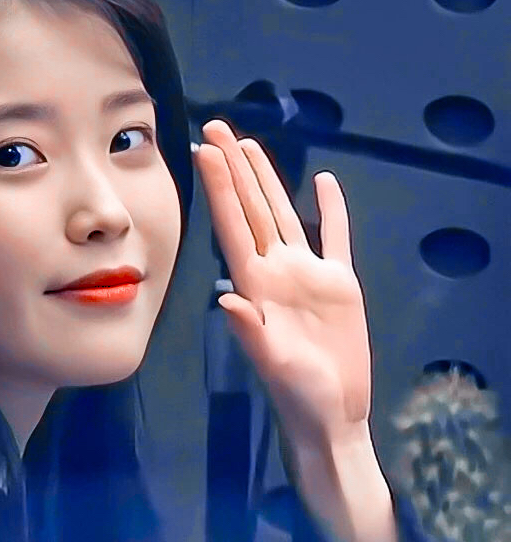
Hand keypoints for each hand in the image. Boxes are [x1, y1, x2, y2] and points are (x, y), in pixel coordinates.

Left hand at [193, 119, 372, 447]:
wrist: (332, 414)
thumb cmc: (299, 396)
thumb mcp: (274, 366)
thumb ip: (251, 332)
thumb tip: (226, 299)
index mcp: (257, 286)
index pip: (233, 226)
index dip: (219, 188)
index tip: (203, 152)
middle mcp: (276, 272)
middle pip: (252, 209)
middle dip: (234, 168)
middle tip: (216, 127)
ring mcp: (306, 275)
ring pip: (284, 214)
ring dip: (268, 180)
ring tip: (249, 145)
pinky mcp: (338, 285)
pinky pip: (335, 238)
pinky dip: (331, 210)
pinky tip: (324, 182)